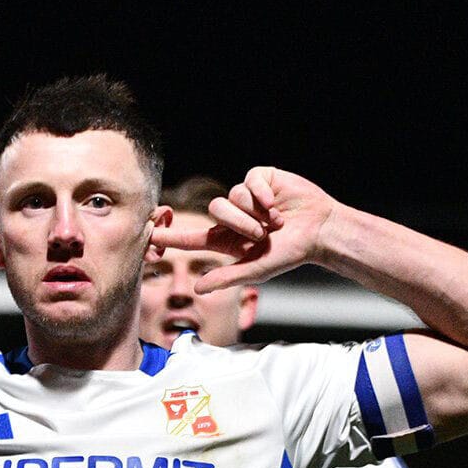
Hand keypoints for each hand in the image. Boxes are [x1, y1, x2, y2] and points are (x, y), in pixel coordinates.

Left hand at [150, 166, 338, 292]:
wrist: (320, 230)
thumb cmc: (291, 253)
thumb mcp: (257, 269)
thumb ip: (227, 277)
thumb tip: (197, 288)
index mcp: (227, 239)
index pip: (192, 238)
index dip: (170, 236)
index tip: (147, 235)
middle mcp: (233, 216)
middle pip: (215, 210)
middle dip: (239, 222)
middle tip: (261, 233)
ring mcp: (246, 196)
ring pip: (233, 195)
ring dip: (254, 210)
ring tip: (275, 221)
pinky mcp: (260, 178)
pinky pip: (250, 180)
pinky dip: (264, 194)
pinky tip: (278, 203)